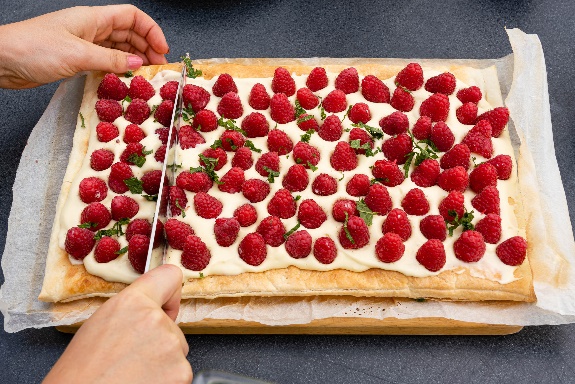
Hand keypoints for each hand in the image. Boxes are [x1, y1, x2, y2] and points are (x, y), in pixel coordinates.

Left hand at [0, 5, 168, 88]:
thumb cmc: (34, 49)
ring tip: (146, 75)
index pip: (131, 17)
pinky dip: (119, 68)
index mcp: (92, 18)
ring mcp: (84, 44)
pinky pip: (106, 61)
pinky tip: (126, 79)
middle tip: (158, 67)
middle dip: (147, 47)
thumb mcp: (79, 55)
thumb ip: (112, 59)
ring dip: (135, 59)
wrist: (1, 60)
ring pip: (119, 48)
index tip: (163, 49)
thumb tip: (138, 63)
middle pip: (129, 33)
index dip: (151, 30)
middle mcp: (91, 29)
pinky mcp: (77, 59)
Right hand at [43, 264, 191, 383]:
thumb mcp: (99, 325)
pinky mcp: (181, 372)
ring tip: (132, 373)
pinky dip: (167, 380)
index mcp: (132, 302)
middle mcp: (155, 319)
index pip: (170, 276)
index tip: (166, 306)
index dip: (169, 294)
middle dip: (158, 340)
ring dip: (162, 362)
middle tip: (130, 357)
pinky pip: (180, 372)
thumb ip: (131, 311)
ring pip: (176, 351)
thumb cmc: (80, 372)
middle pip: (172, 326)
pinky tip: (142, 382)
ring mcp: (171, 347)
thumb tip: (152, 309)